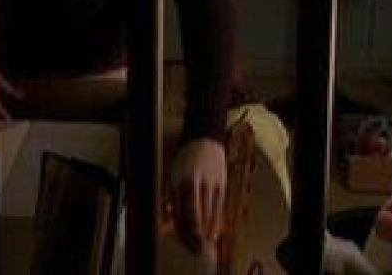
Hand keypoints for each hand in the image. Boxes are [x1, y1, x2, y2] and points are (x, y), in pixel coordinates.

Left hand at [165, 138, 226, 254]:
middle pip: (195, 217)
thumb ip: (171, 196)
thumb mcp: (172, 175)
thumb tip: (169, 218)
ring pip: (208, 215)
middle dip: (195, 236)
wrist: (205, 140)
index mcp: (179, 182)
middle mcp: (194, 184)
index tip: (183, 242)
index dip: (182, 231)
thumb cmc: (185, 160)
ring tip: (204, 244)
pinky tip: (213, 231)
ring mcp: (210, 185)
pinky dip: (216, 222)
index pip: (180, 213)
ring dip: (206, 232)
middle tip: (196, 250)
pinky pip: (219, 209)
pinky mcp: (222, 185)